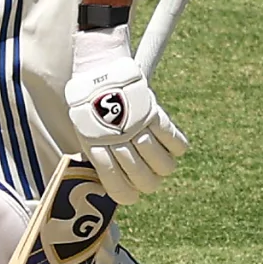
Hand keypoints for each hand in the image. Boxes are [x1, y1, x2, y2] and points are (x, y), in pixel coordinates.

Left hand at [63, 26, 189, 204]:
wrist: (98, 68)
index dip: (128, 195)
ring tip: (158, 157)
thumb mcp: (86, 134)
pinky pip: (176, 142)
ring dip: (162, 165)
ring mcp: (138, 127)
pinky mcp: (153, 113)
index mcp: (97, 149)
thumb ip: (101, 158)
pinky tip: (170, 145)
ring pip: (164, 166)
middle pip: (146, 180)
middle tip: (146, 173)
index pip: (118, 187)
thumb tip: (116, 184)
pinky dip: (177, 146)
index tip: (131, 191)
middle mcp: (119, 141)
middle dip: (147, 182)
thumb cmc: (90, 105)